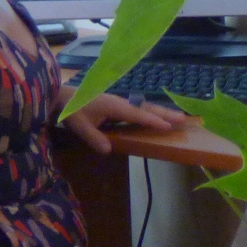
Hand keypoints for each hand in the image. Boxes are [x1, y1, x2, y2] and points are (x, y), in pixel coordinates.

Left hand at [61, 89, 185, 153]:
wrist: (63, 97)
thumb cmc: (71, 110)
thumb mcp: (79, 125)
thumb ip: (93, 137)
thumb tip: (108, 150)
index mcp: (113, 106)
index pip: (137, 114)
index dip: (152, 120)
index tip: (168, 126)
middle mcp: (120, 102)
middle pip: (146, 108)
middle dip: (165, 113)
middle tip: (184, 119)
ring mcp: (120, 103)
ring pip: (144, 107)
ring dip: (161, 112)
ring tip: (178, 118)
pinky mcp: (118, 106)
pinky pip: (139, 110)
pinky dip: (151, 113)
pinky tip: (157, 119)